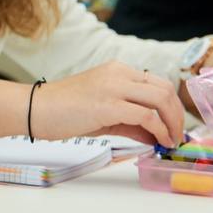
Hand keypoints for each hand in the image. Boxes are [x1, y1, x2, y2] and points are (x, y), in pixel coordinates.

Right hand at [31, 61, 184, 147]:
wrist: (35, 109)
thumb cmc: (63, 111)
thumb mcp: (103, 113)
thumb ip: (131, 121)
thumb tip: (154, 135)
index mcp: (117, 70)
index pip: (157, 83)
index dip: (172, 106)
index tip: (174, 126)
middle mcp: (118, 73)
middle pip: (164, 89)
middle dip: (177, 115)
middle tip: (177, 136)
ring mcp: (113, 87)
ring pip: (160, 99)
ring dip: (172, 123)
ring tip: (171, 141)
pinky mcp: (108, 105)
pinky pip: (146, 115)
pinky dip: (159, 130)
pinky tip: (159, 142)